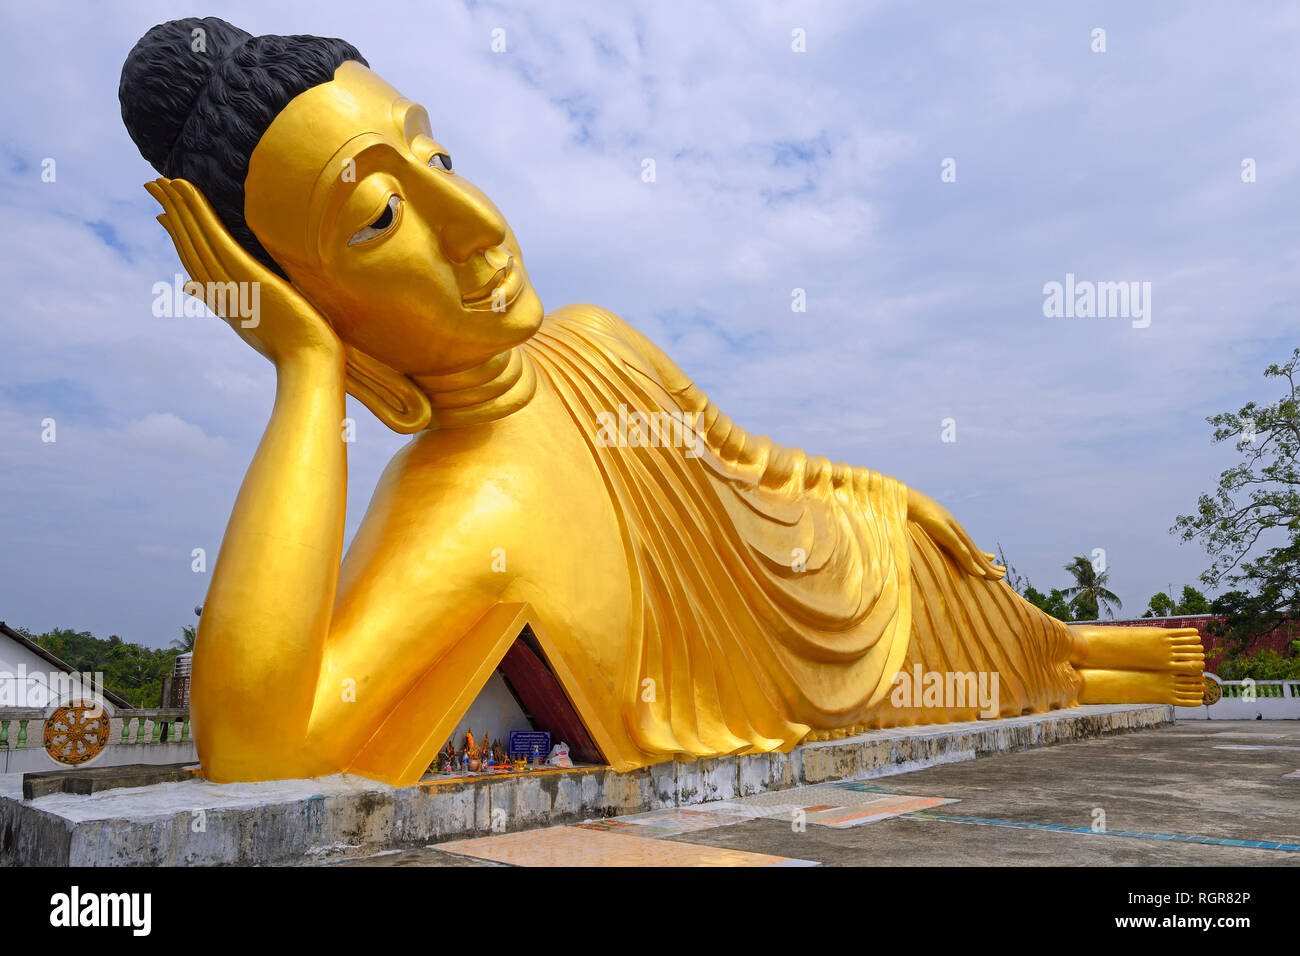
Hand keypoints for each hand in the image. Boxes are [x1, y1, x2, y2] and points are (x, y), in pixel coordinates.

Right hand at [145, 178, 341, 366]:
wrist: (308, 364)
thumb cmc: (298, 349)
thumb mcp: (265, 327)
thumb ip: (244, 310)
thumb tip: (227, 303)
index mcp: (226, 302)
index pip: (195, 263)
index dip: (179, 237)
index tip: (163, 217)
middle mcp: (220, 291)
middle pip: (189, 245)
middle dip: (171, 213)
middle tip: (153, 186)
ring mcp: (229, 282)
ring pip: (196, 237)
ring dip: (178, 206)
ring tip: (162, 180)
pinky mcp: (243, 273)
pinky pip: (214, 236)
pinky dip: (197, 212)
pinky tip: (185, 190)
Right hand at [908, 489, 1005, 579]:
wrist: (910, 501)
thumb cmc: (916, 513)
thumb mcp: (927, 526)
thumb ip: (934, 532)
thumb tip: (932, 533)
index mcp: (953, 533)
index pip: (971, 548)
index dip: (983, 556)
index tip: (993, 561)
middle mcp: (957, 534)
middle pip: (976, 553)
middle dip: (990, 565)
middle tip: (1003, 573)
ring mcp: (953, 534)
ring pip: (973, 555)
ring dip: (986, 568)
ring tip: (999, 576)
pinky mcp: (947, 535)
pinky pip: (962, 551)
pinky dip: (971, 562)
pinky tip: (979, 573)